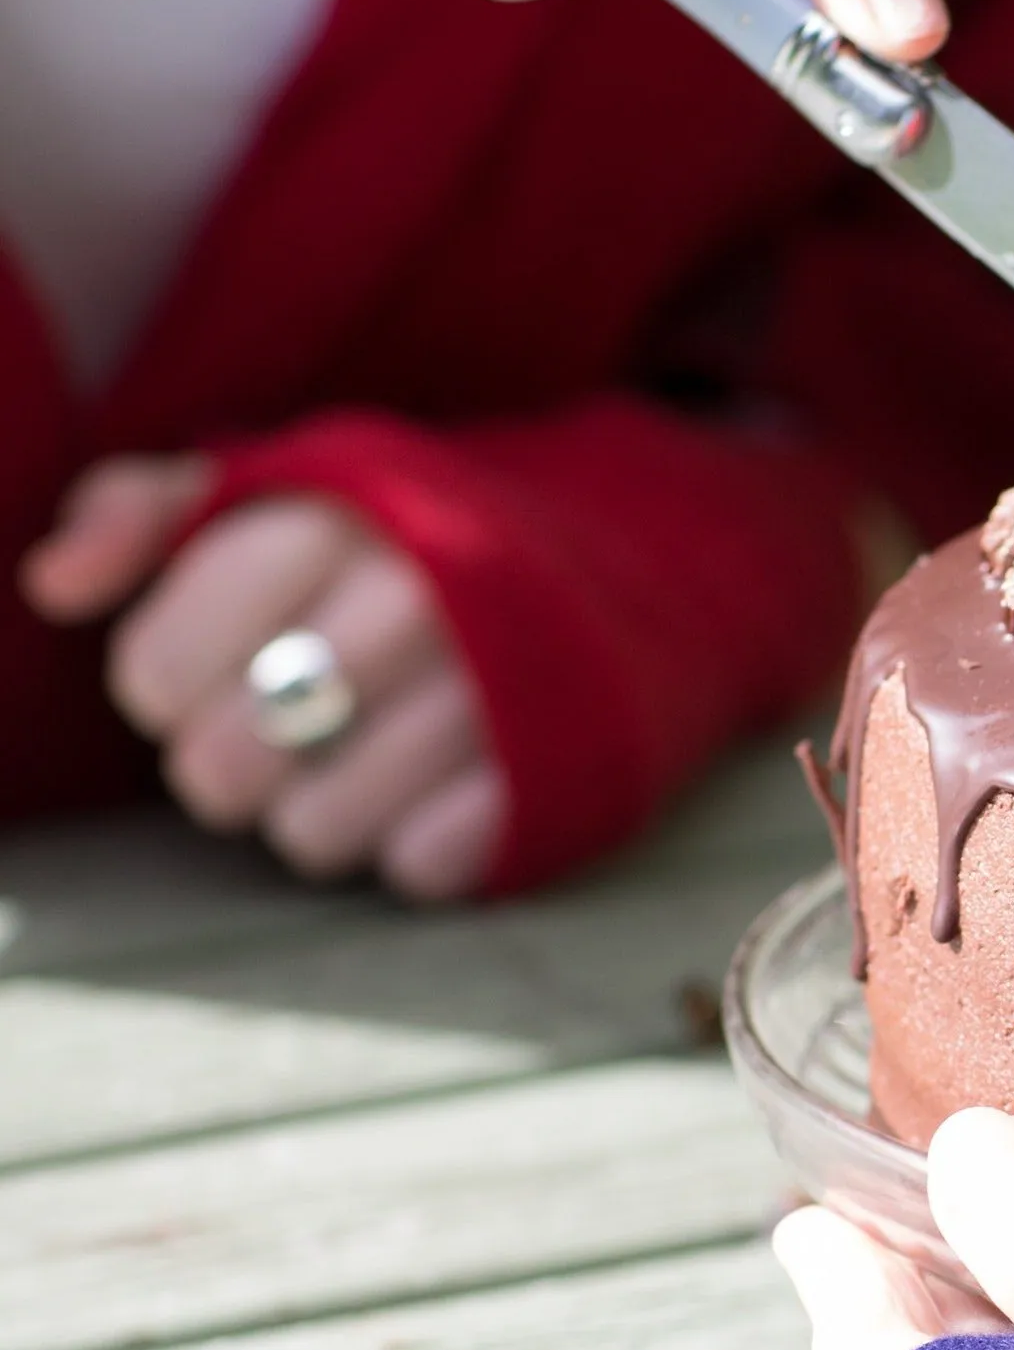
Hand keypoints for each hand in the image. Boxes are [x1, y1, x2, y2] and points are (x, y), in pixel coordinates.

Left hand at [20, 455, 503, 898]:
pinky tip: (433, 793)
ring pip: (315, 832)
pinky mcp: (549, 776)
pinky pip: (419, 865)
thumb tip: (52, 583)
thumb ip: (147, 511)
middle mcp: (415, 601)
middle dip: (229, 768)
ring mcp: (491, 694)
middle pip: (224, 766)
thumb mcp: (280, 484)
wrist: (622, 561)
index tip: (206, 672)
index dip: (161, 690)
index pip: (157, 670)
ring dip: (319, 816)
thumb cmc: (402, 538)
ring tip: (352, 766)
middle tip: (275, 737)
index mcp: (329, 522)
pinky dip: (413, 847)